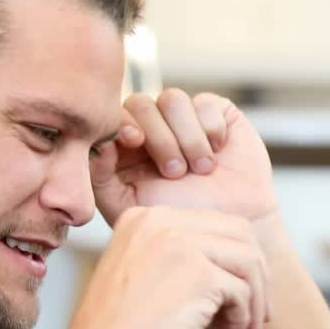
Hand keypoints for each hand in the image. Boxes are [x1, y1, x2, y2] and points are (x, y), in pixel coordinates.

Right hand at [61, 206, 269, 328]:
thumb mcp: (148, 279)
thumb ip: (186, 260)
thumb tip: (247, 265)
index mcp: (144, 219)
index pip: (215, 224)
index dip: (237, 261)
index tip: (243, 294)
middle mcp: (161, 221)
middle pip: (241, 236)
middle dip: (257, 277)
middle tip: (259, 314)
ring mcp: (180, 243)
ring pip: (249, 262)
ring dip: (256, 302)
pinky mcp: (199, 273)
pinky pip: (243, 293)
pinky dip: (243, 320)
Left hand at [90, 90, 278, 226]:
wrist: (233, 229)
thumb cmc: (180, 224)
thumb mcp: (128, 206)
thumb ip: (101, 175)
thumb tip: (97, 141)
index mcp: (127, 147)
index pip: (115, 116)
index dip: (122, 121)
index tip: (134, 141)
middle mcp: (155, 128)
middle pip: (141, 104)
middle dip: (159, 138)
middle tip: (175, 173)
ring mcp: (185, 119)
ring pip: (173, 99)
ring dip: (186, 136)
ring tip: (201, 169)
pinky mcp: (217, 115)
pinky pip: (206, 103)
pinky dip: (210, 128)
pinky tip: (217, 154)